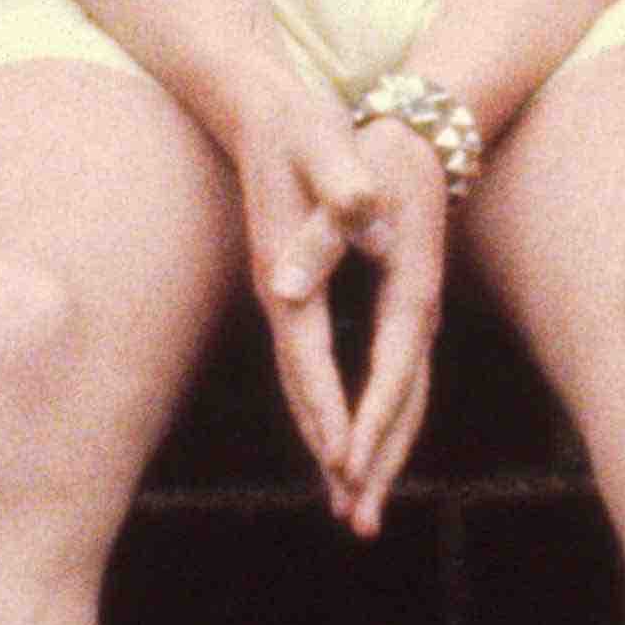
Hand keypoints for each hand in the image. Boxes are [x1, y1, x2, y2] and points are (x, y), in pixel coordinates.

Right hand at [222, 42, 400, 527]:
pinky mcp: (294, 292)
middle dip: (331, 453)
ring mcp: (285, 299)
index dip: (328, 407)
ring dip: (328, 443)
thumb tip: (366, 212)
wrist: (258, 107)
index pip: (309, 355)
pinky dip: (326, 408)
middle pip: (304, 391)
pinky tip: (341, 436)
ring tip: (351, 503)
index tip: (345, 462)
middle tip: (355, 517)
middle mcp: (281, 297)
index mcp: (288, 273)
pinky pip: (312, 367)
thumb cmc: (298, 125)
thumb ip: (342, 183)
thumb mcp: (324, 145)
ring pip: (307, 388)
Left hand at [310, 119, 453, 539]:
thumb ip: (319, 231)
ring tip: (357, 512)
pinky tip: (364, 449)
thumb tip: (285, 283)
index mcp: (408, 287)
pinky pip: (398, 382)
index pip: (390, 371)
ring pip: (406, 401)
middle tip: (357, 524)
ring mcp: (416, 315)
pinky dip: (383, 424)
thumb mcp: (345, 173)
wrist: (419, 127)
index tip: (347, 469)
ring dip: (383, 457)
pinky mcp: (405, 310)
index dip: (367, 421)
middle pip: (405, 402)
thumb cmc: (374, 149)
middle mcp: (419, 311)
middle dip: (380, 464)